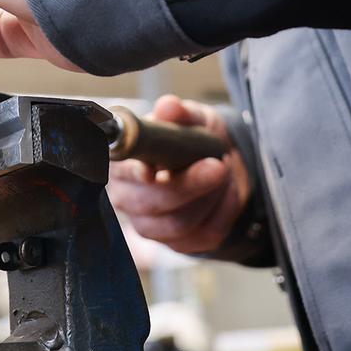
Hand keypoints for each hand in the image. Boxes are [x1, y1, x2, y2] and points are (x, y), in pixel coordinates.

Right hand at [107, 96, 249, 254]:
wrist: (219, 165)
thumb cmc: (193, 141)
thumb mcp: (192, 119)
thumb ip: (179, 113)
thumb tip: (168, 106)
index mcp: (122, 163)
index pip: (124, 173)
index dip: (138, 174)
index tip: (154, 172)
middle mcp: (128, 197)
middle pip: (150, 204)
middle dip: (189, 186)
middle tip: (218, 165)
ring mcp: (150, 225)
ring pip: (178, 223)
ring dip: (209, 198)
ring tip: (224, 174)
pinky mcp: (176, 244)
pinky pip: (202, 236)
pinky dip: (223, 212)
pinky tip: (228, 192)